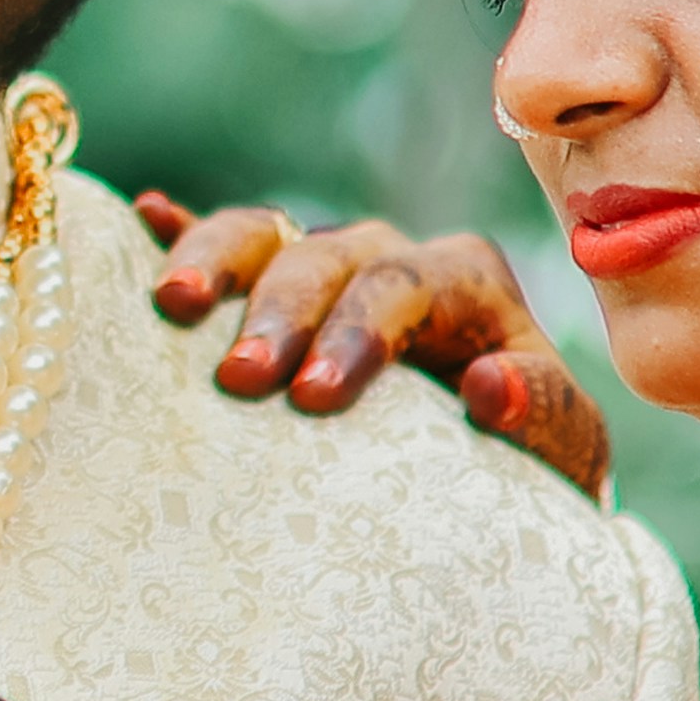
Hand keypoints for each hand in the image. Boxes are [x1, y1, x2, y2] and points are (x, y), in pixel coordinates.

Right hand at [135, 194, 613, 500]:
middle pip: (327, 259)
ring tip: (171, 302)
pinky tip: (141, 220)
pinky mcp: (266, 294)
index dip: (358, 332)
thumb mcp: (558, 450)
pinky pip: (216, 247)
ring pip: (267, 235)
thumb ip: (541, 414)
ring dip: (216, 259)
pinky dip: (180, 233)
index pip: (407, 285)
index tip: (313, 397)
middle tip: (238, 378)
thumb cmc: (526, 466)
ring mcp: (324, 269)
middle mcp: (391, 258)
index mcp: (467, 283)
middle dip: (279, 313)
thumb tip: (490, 386)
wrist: (493, 481)